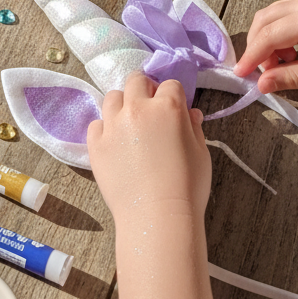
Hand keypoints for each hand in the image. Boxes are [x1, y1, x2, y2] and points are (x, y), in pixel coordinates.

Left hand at [87, 72, 210, 225]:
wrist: (157, 217)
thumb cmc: (187, 187)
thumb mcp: (201, 154)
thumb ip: (194, 128)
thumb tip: (190, 113)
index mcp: (168, 107)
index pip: (170, 85)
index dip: (174, 95)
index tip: (174, 108)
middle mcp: (137, 109)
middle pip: (136, 80)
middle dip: (145, 89)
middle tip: (150, 109)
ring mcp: (113, 125)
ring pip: (112, 97)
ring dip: (123, 104)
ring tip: (130, 124)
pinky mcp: (95, 144)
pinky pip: (96, 123)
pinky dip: (105, 128)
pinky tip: (115, 143)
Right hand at [234, 0, 297, 93]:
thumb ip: (293, 77)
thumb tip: (263, 83)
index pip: (269, 34)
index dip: (252, 56)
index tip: (241, 74)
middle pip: (265, 20)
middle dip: (257, 48)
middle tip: (261, 74)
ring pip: (272, 16)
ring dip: (267, 41)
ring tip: (280, 67)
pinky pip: (285, 16)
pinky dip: (279, 36)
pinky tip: (290, 56)